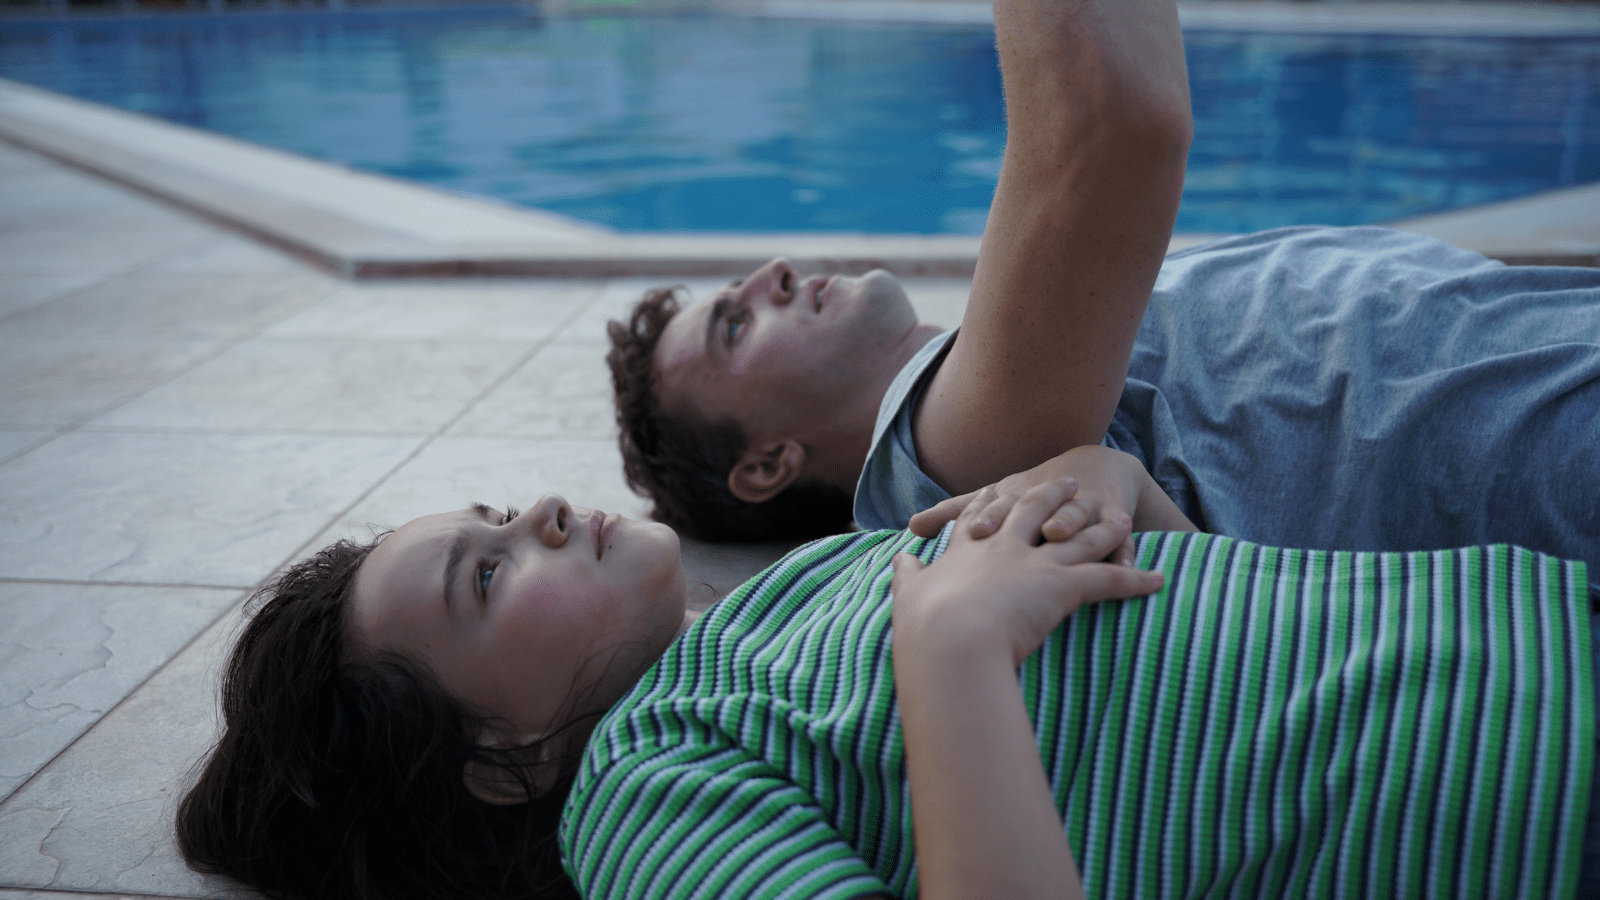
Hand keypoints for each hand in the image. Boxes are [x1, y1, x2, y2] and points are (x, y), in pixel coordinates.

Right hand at [893, 477, 1163, 666]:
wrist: (948, 639)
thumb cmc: (925, 624)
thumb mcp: (909, 594)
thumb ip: (907, 576)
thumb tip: (899, 560)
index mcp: (971, 548)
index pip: (986, 515)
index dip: (998, 501)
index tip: (1006, 489)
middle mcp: (1007, 546)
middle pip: (1036, 510)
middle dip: (1055, 496)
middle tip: (1071, 482)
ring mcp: (1037, 562)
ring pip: (1080, 538)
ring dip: (1105, 529)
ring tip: (1124, 520)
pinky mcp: (1064, 586)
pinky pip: (1109, 578)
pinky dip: (1135, 578)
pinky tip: (1157, 579)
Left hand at [909, 446, 1154, 565]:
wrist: (1095, 471)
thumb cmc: (1031, 496)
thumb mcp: (997, 503)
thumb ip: (955, 516)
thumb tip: (908, 527)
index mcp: (1017, 497)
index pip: (1000, 507)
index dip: (989, 519)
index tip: (975, 534)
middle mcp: (1048, 501)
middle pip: (1039, 508)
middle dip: (1030, 517)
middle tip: (1022, 532)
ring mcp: (1084, 507)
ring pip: (1079, 516)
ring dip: (1072, 523)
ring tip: (1062, 533)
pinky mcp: (1116, 519)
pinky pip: (1122, 540)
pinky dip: (1123, 551)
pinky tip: (1123, 564)